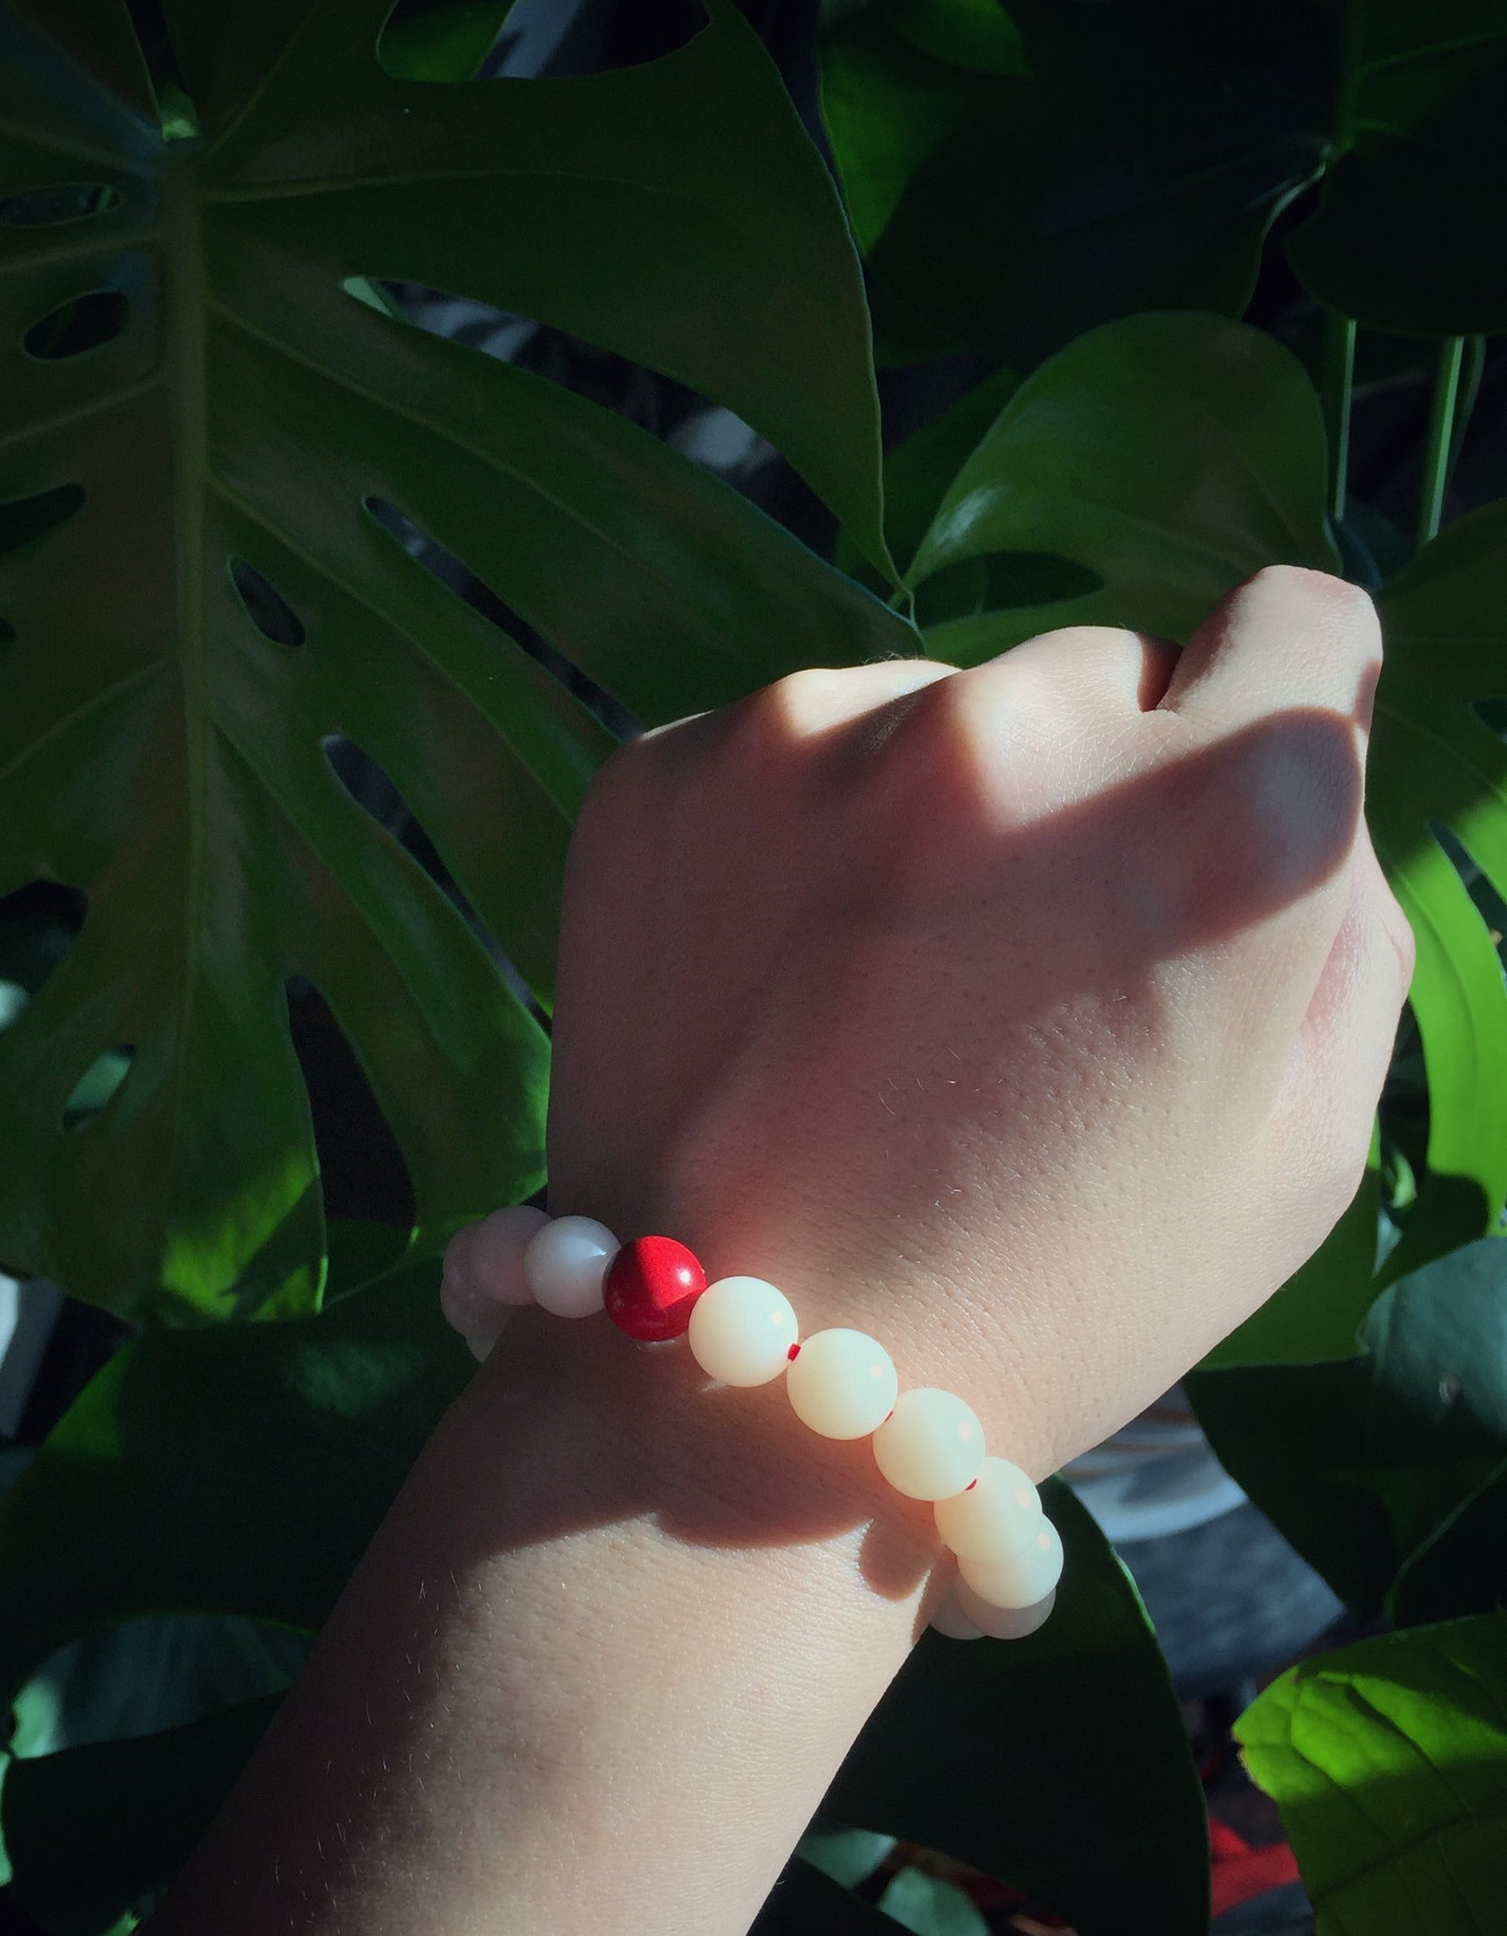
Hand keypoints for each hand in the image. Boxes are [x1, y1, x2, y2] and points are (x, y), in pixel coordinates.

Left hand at [546, 566, 1411, 1473]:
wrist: (737, 1381)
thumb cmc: (1053, 1293)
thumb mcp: (1301, 1146)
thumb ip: (1342, 911)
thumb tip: (1298, 749)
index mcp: (1217, 815)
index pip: (1297, 620)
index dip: (1267, 722)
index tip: (1203, 809)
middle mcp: (1008, 729)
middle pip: (1099, 674)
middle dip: (1087, 791)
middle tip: (1018, 972)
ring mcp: (805, 734)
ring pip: (930, 712)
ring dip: (929, 811)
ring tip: (877, 999)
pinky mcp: (659, 766)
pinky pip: (786, 752)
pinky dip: (796, 834)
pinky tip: (779, 982)